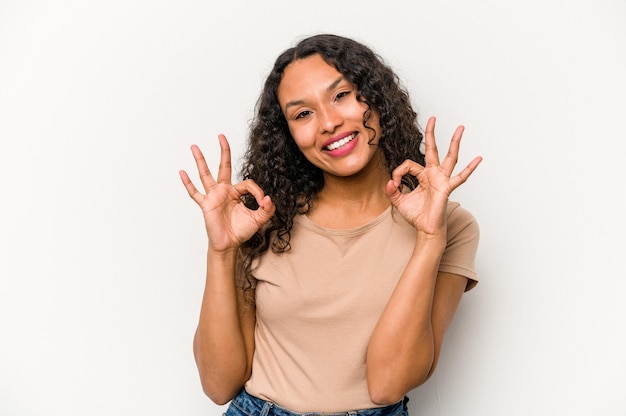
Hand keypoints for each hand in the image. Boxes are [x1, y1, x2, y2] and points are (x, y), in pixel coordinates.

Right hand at [179, 134, 274, 251]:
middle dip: (224, 151)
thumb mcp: (259, 219)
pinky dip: (188, 184)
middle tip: (221, 136)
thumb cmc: (241, 231)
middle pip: (224, 166)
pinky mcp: (206, 205)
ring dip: (201, 160)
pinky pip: (195, 193)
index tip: (263, 202)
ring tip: (194, 147)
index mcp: (237, 193)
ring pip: (206, 175)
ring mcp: (214, 196)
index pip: (248, 183)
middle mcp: (224, 191)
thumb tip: (269, 198)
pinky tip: (182, 172)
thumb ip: (267, 209)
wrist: (228, 244)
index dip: (258, 192)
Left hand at [384, 117, 481, 236]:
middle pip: (432, 149)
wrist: (425, 229)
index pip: (408, 164)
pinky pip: (460, 177)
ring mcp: (442, 180)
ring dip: (454, 142)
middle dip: (431, 134)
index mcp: (422, 175)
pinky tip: (478, 159)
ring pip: (449, 157)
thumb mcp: (398, 201)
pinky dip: (469, 169)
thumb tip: (388, 182)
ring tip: (460, 128)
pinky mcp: (447, 188)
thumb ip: (392, 191)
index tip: (394, 184)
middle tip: (433, 118)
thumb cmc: (416, 215)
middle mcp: (433, 174)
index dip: (398, 172)